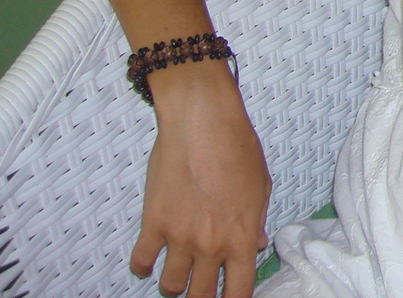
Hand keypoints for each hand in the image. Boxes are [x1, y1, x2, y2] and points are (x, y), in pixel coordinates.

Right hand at [129, 65, 271, 297]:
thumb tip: (255, 246)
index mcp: (241, 237)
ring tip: (177, 273)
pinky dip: (143, 264)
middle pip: (202, 295)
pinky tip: (149, 259)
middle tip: (202, 289)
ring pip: (170, 286)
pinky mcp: (152, 224)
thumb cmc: (238, 147)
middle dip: (202, 297)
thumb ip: (256, 221)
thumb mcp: (260, 185)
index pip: (240, 291)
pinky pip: (141, 261)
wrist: (202, 122)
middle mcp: (211, 246)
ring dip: (174, 283)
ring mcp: (179, 238)